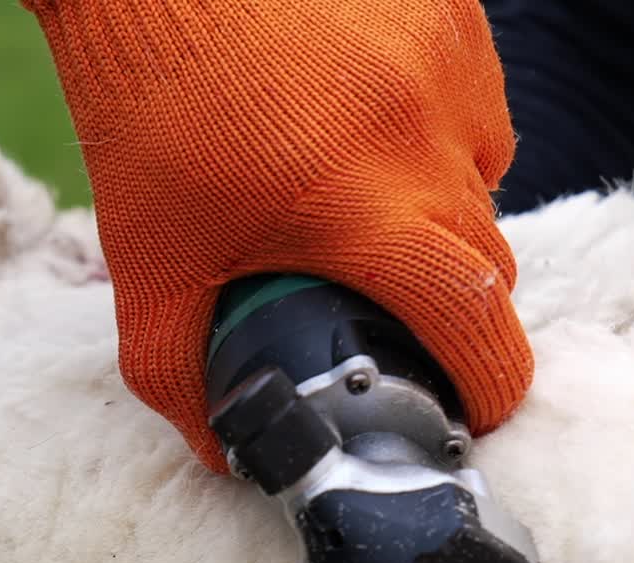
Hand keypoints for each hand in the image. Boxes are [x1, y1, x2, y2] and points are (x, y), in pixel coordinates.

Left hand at [22, 0, 532, 468]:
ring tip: (371, 213)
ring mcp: (448, 59)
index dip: (491, 383)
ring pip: (486, 178)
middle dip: (459, 310)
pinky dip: (440, 139)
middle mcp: (428, 131)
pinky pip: (475, 102)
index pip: (475, 320)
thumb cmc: (143, 106)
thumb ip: (177, 374)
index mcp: (366, 208)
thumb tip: (221, 447)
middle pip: (489, 260)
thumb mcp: (149, 262)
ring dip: (446, 218)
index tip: (476, 411)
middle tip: (403, 322)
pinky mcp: (448, 8)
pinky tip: (371, 134)